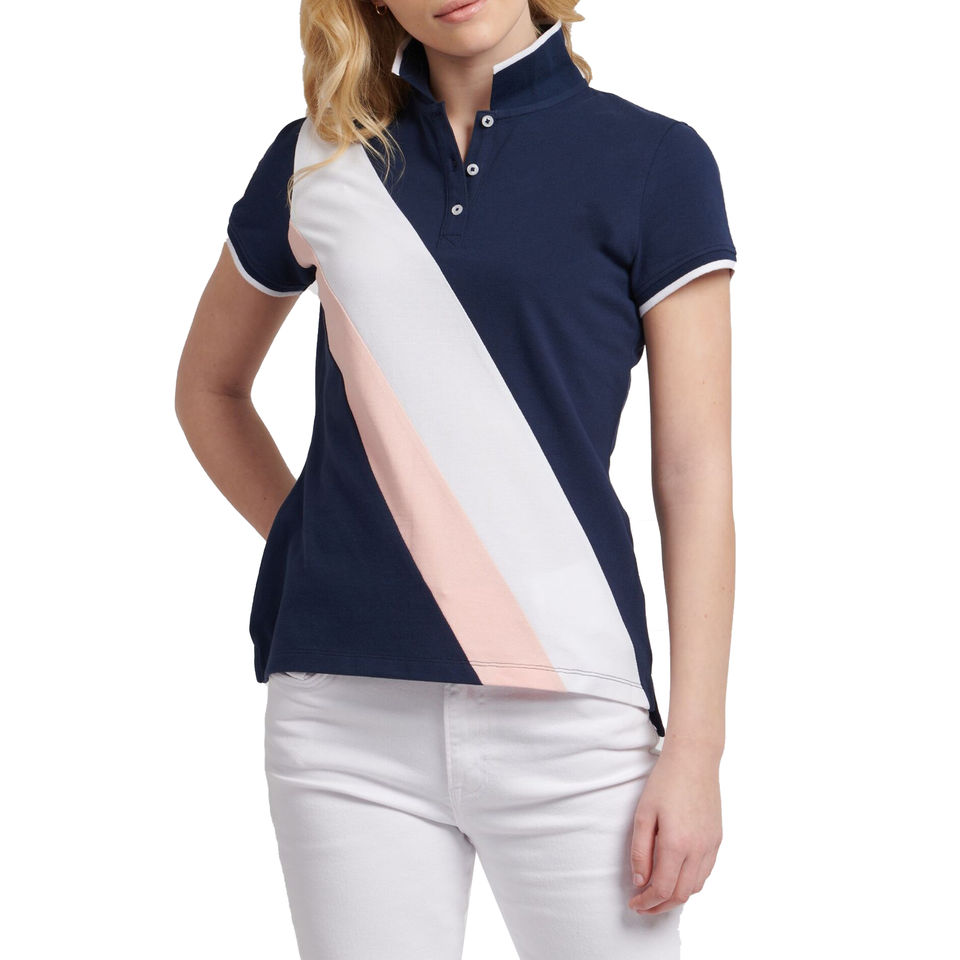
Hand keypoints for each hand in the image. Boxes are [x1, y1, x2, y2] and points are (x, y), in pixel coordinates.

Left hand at [628, 741, 722, 913]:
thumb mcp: (643, 814)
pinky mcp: (717, 839)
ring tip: (657, 893)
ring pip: (696, 886)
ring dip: (676, 896)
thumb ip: (640, 851)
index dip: (647, 902)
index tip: (634, 903)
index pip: (663, 889)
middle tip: (643, 905)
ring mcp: (711, 845)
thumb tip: (640, 881)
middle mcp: (698, 849)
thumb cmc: (665, 782)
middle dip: (660, 906)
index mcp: (676, 843)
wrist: (694, 759)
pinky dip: (690, 881)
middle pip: (681, 894)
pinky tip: (676, 875)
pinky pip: (706, 871)